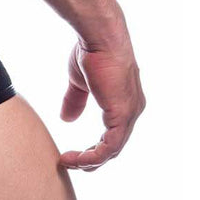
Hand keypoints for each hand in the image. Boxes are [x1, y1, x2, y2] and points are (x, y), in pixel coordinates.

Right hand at [59, 35, 144, 170]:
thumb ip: (75, 101)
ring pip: (113, 150)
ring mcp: (130, 114)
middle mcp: (132, 111)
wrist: (100, 37)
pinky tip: (76, 158)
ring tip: (69, 162)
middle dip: (92, 158)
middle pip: (115, 146)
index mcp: (124, 102)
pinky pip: (110, 147)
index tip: (74, 152)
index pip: (114, 134)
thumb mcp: (80, 82)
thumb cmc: (91, 52)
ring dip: (90, 160)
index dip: (95, 147)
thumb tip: (67, 119)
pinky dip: (93, 156)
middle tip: (70, 162)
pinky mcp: (122, 115)